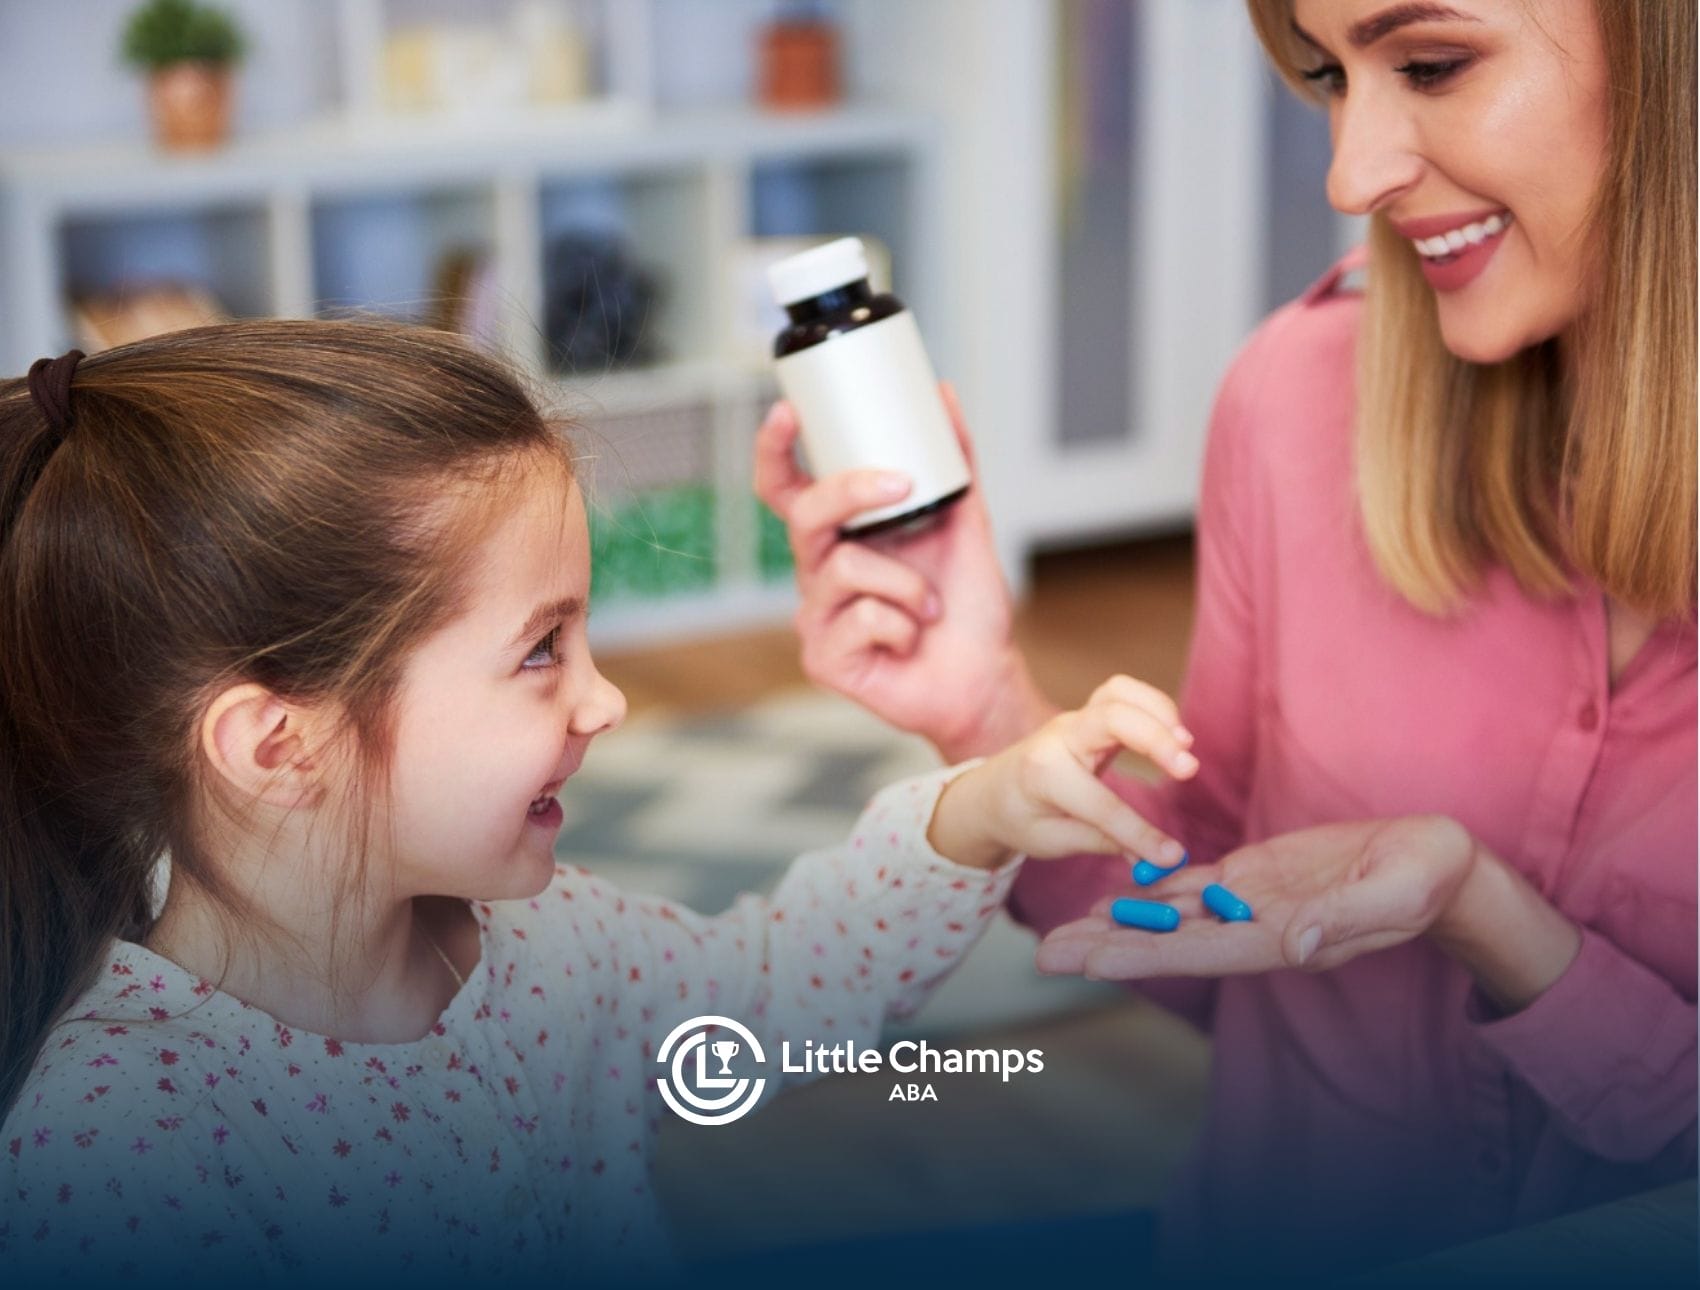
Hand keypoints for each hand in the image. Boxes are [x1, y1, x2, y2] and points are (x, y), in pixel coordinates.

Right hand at [753, 382, 1047, 759]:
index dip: (776, 450)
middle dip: (851, 491)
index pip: (788, 488)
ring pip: (845, 567)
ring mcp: (815, 618)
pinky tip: (910, 640)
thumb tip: (942, 394)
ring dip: (907, 583)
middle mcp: (818, 573)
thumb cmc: (965, 607)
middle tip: (901, 483)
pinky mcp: (823, 659)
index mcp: (839, 538)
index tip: (788, 411)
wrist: (984, 675)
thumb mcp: (965, 522)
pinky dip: (903, 624)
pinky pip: (861, 618)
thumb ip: (954, 462)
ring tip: (929, 606)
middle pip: (804, 515)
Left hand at [927, 675, 1197, 870]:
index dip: (1137, 830)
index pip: (1100, 802)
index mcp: (1043, 775)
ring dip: (1159, 711)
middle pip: (1111, 718)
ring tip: (1186, 746)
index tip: (1170, 853)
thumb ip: (1104, 842)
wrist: (991, 790)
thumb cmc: (1020, 817)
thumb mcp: (1052, 841)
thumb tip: (1158, 857)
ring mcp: (1075, 720)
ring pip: (1118, 693)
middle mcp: (1060, 738)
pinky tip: (1174, 735)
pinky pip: (1123, 693)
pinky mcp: (1090, 714)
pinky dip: (1154, 706)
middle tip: (1189, 770)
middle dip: (1155, 739)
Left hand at [1034, 815, 1478, 977]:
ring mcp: (1253, 905)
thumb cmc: (1425, 879)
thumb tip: (1296, 947)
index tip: (1089, 962)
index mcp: (1282, 937)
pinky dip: (1153, 895)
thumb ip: (1345, 922)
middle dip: (1107, 948)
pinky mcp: (1258, 878)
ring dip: (1117, 924)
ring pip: (1171, 917)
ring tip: (1061, 932)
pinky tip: (1115, 897)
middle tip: (1044, 955)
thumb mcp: (1394, 894)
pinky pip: (1194, 889)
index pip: (1199, 951)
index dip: (1142, 955)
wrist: (1441, 863)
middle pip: (1169, 942)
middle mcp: (1256, 929)